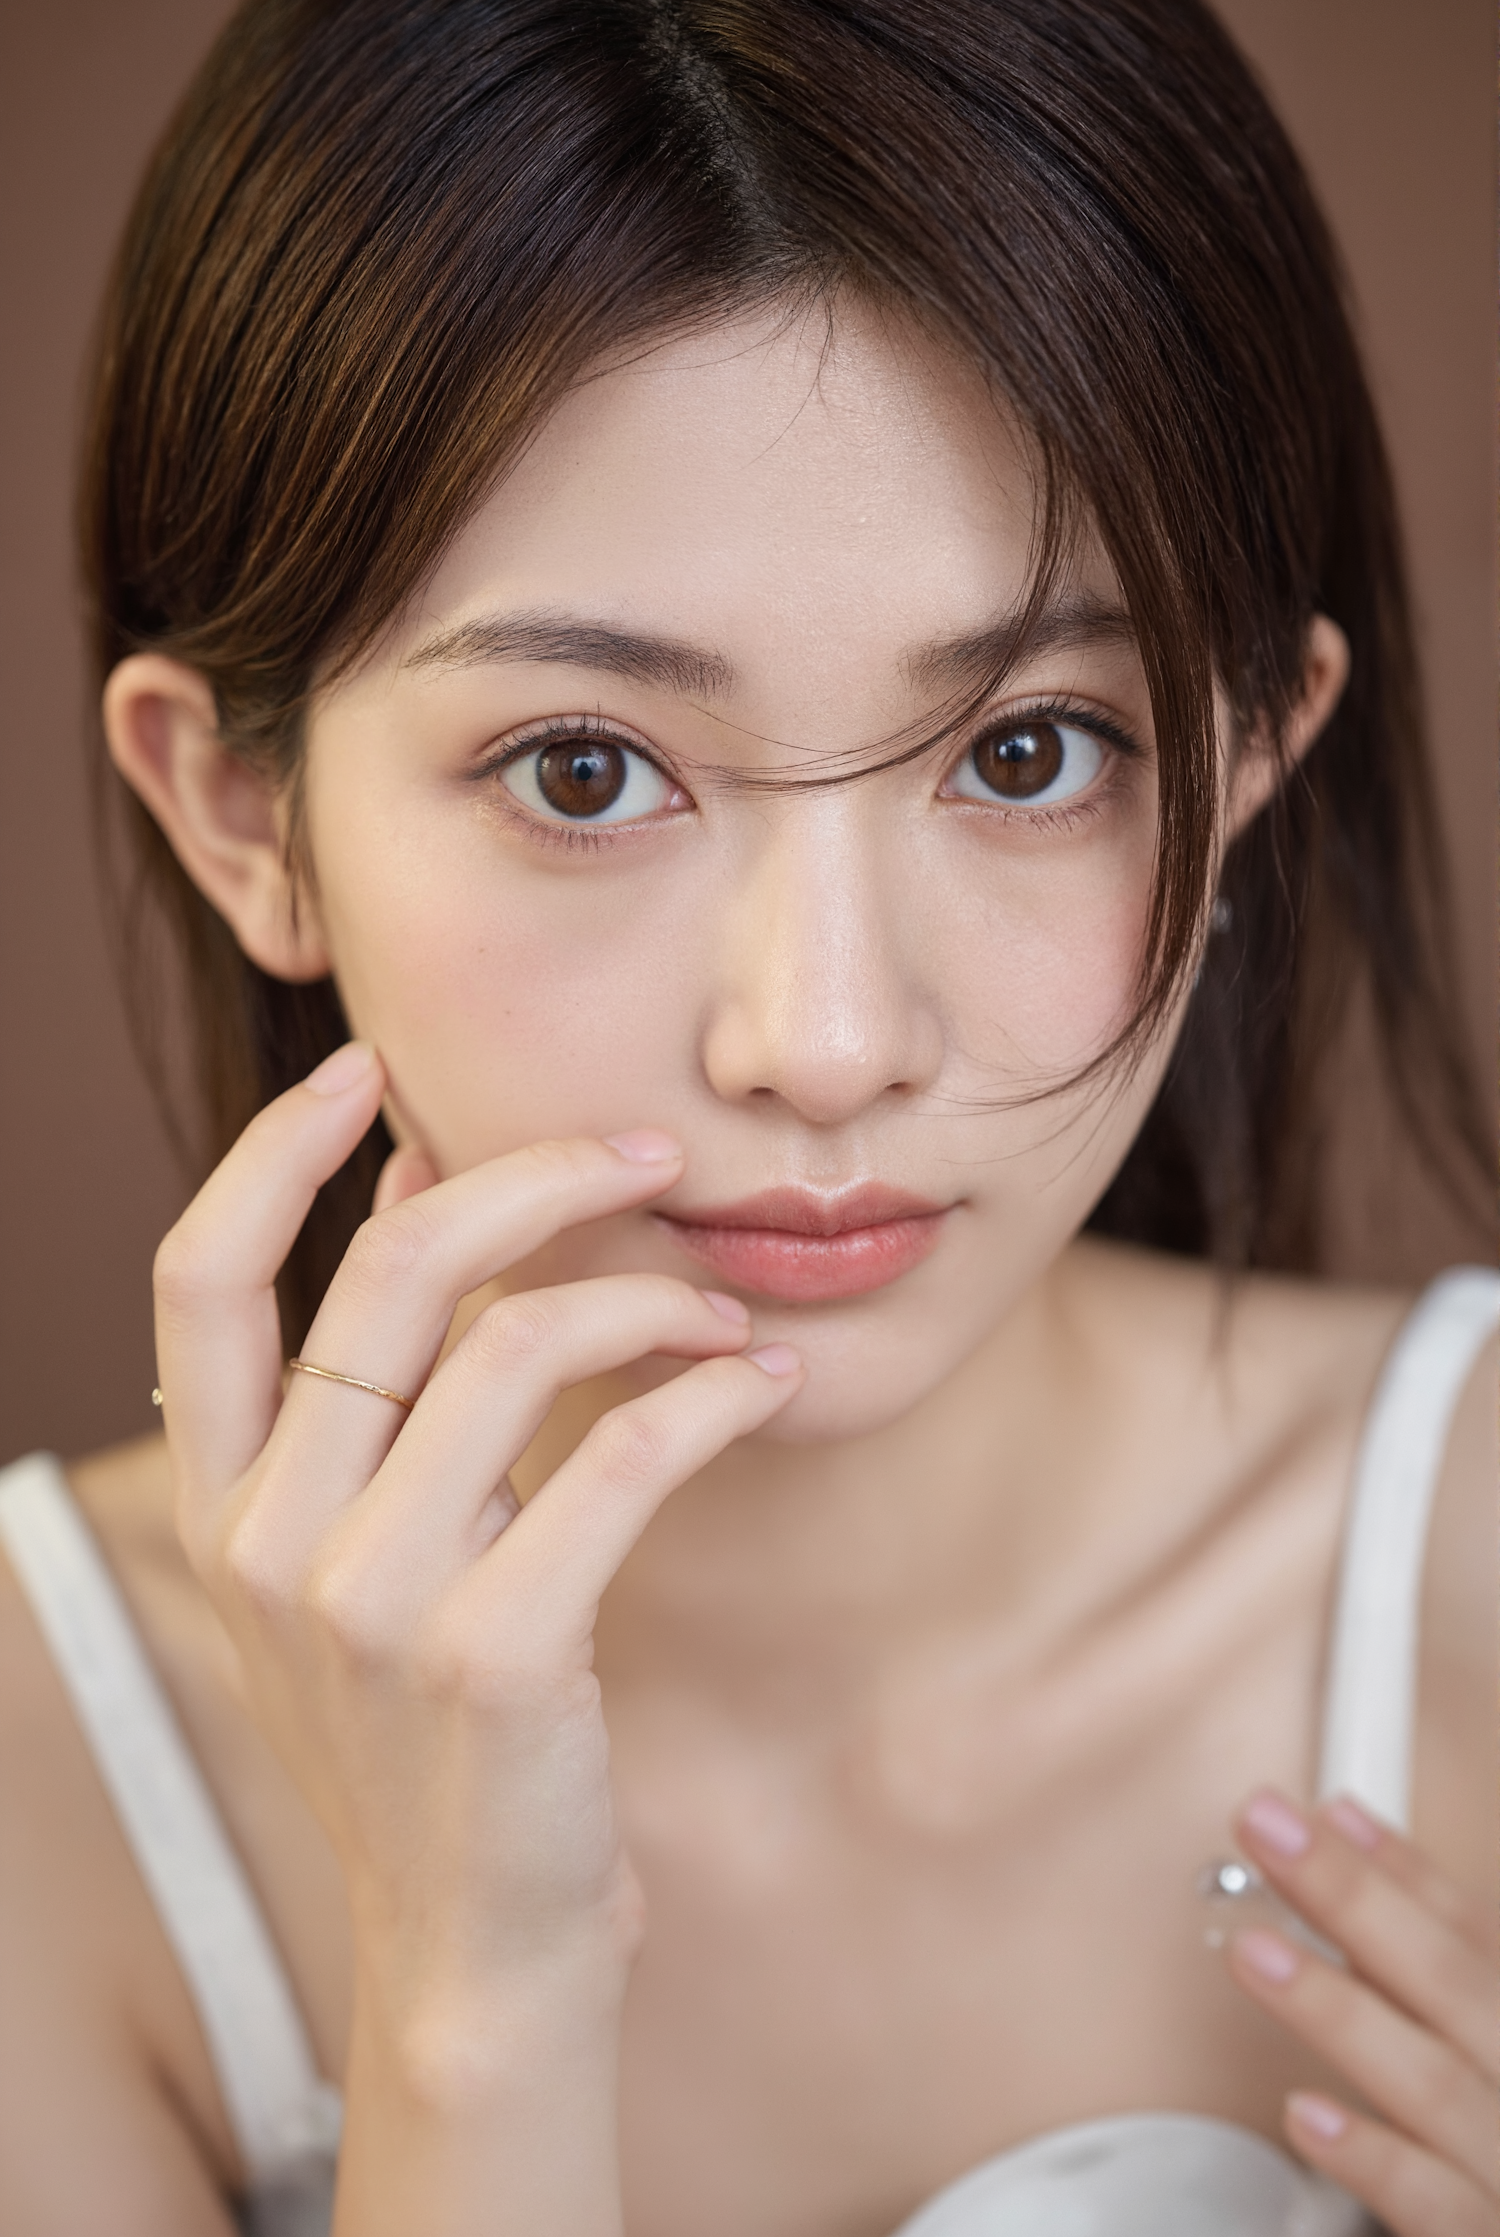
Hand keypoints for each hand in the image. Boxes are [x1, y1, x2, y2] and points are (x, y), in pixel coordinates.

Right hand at [151, 1039, 801, 2232]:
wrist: (477, 1944)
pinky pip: (617, 1458)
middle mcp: (269, 1538)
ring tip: (723, 1310)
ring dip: (652, 1298)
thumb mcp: (354, 1561)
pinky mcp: (494, 1651)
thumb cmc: (434, 1729)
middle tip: (646, 1155)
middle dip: (533, 1176)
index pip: (197, 1278)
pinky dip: (708, 1398)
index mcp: (219, 1502)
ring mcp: (370, 1600)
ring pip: (520, 1345)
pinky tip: (757, 1388)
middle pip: (387, 1275)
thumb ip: (371, 1397)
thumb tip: (418, 1190)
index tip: (367, 1069)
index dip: (270, 1153)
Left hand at [1228, 1787, 1498, 2236]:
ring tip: (1254, 1951)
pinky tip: (1305, 2115)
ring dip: (1340, 2013)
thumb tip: (1342, 1826)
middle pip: (1453, 1982)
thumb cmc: (1488, 2143)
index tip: (1317, 1809)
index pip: (1474, 1934)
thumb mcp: (1474, 2040)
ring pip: (1435, 2085)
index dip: (1398, 1866)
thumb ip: (1415, 1948)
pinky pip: (1435, 2205)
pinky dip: (1374, 2158)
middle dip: (1354, 1897)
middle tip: (1265, 1828)